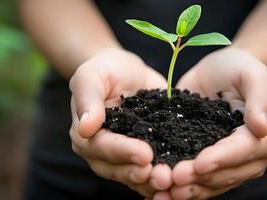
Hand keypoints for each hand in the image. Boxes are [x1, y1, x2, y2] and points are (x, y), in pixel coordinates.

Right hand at [69, 48, 171, 197]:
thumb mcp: (92, 76)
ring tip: (173, 180)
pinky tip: (181, 178)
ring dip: (154, 181)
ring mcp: (126, 155)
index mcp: (87, 136)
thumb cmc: (105, 70)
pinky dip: (165, 175)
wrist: (127, 71)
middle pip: (119, 169)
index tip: (144, 155)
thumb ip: (87, 99)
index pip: (103, 148)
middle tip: (163, 177)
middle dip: (141, 174)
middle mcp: (104, 152)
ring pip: (136, 175)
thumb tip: (85, 128)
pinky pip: (153, 169)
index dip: (124, 152)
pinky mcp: (148, 151)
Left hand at [168, 47, 266, 198]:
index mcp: (266, 136)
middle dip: (199, 178)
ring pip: (211, 184)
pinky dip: (181, 189)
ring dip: (188, 190)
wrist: (219, 73)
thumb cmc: (237, 68)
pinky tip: (160, 193)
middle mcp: (251, 157)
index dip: (221, 159)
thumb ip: (261, 96)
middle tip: (173, 179)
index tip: (198, 164)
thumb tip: (262, 127)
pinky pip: (198, 182)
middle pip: (226, 174)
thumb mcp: (251, 73)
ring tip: (162, 191)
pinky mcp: (210, 164)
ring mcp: (230, 164)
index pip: (243, 151)